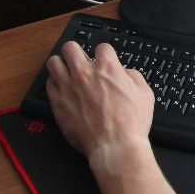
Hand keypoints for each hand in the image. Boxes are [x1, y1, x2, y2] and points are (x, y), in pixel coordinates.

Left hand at [45, 41, 154, 164]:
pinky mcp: (58, 103)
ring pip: (54, 62)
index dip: (104, 53)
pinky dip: (55, 84)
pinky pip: (49, 84)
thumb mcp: (145, 95)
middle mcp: (85, 73)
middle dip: (76, 52)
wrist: (115, 146)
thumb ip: (133, 77)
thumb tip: (126, 73)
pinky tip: (62, 88)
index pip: (101, 46)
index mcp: (107, 68)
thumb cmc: (130, 124)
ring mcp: (69, 87)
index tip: (103, 60)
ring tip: (65, 71)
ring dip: (61, 64)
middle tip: (79, 60)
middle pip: (70, 47)